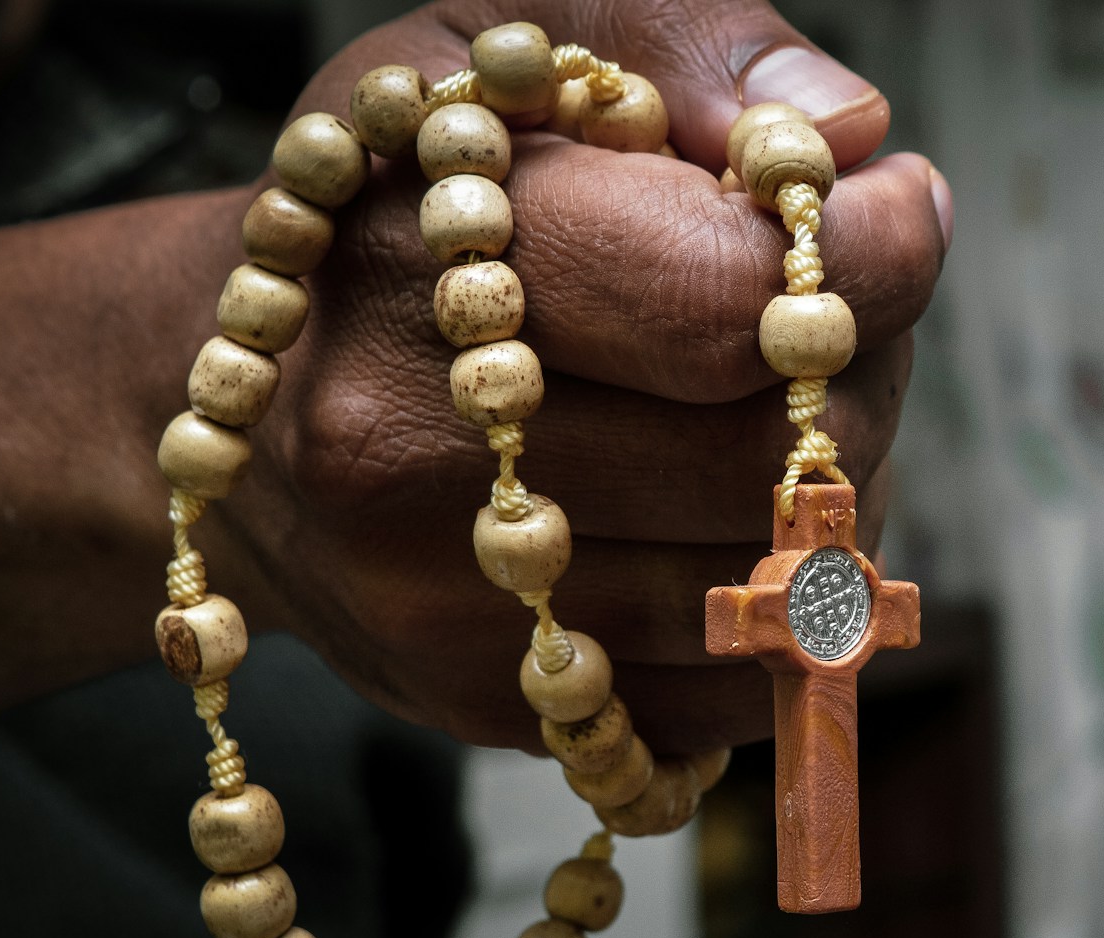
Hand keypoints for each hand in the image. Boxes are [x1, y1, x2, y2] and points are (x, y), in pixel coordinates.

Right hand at [225, 1, 949, 752]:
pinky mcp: (489, 704)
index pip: (724, 301)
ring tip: (769, 410)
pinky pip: (732, 692)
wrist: (210, 397)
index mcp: (428, 270)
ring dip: (831, 496)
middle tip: (830, 316)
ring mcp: (449, 610)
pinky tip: (727, 518)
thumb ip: (681, 41)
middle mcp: (414, 459)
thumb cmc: (396, 205)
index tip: (893, 212)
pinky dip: (776, 609)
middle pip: (772, 457)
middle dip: (859, 373)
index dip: (868, 257)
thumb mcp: (497, 51)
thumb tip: (850, 135)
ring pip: (772, 586)